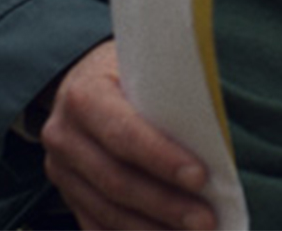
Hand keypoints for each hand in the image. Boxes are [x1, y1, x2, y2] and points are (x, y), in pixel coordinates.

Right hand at [39, 40, 217, 229]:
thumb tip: (220, 126)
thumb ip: (169, 93)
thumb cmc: (129, 73)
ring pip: (108, 211)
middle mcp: (64, 136)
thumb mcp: (144, 66)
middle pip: (116, 180)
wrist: (83, 81)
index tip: (201, 177)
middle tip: (207, 221)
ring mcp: (61, 171)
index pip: (123, 133)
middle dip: (165, 204)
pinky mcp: (68, 196)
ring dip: (153, 230)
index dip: (161, 158)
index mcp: (83, 95)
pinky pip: (98, 226)